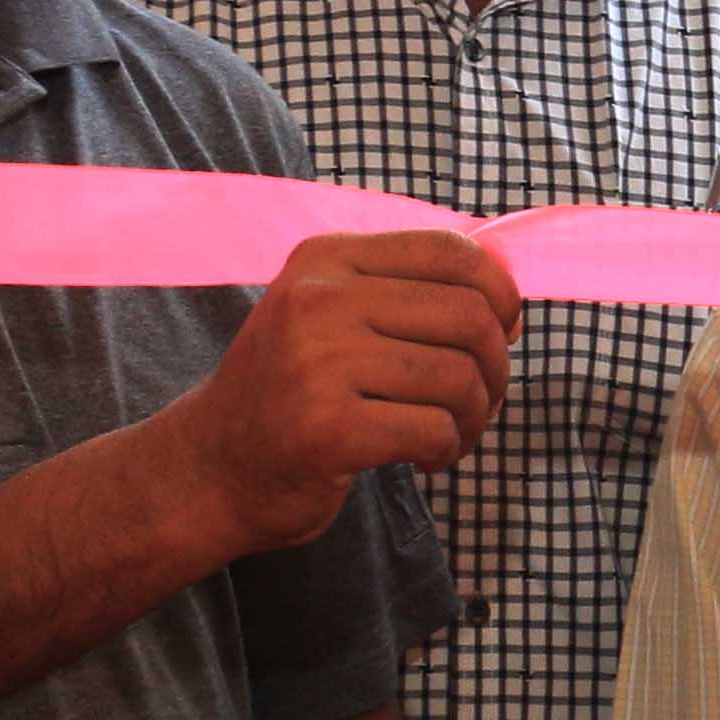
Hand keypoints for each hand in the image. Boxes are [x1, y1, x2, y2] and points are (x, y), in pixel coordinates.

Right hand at [170, 229, 522, 555]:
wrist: (210, 468)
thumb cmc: (292, 392)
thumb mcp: (331, 315)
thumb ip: (404, 291)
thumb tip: (508, 293)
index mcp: (326, 259)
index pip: (452, 251)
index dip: (501, 293)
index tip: (503, 332)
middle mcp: (319, 300)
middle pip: (469, 316)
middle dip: (495, 366)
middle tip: (479, 399)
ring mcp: (318, 363)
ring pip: (459, 377)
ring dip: (476, 416)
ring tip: (451, 434)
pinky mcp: (327, 428)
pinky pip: (435, 429)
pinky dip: (447, 449)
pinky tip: (425, 459)